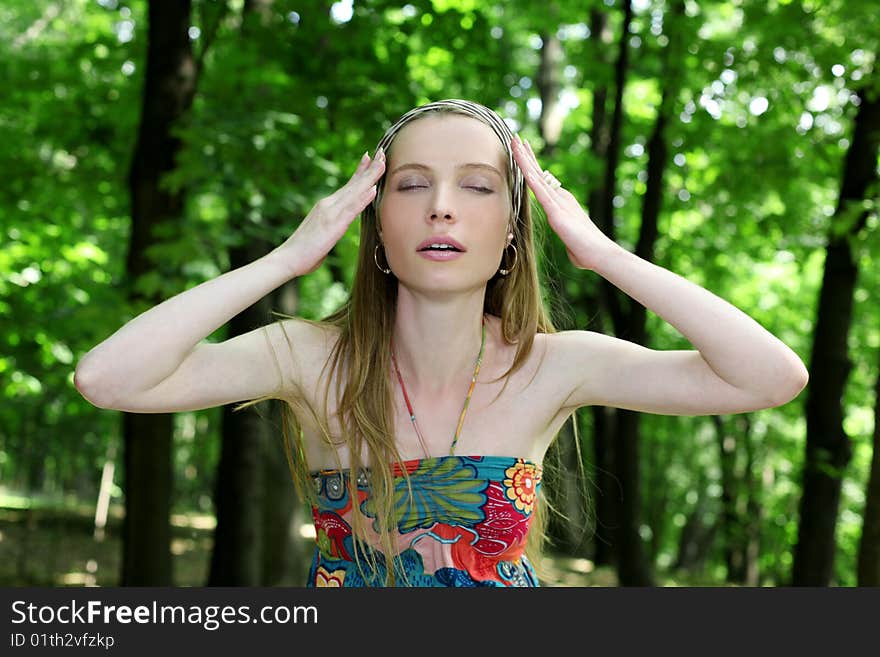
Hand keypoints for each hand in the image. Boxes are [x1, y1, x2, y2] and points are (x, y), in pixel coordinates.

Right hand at [273, 147, 385, 276]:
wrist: (288, 257)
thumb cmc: (304, 251)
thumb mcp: (322, 234)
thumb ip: (331, 227)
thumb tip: (337, 228)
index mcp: (326, 206)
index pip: (347, 186)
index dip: (360, 172)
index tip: (370, 158)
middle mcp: (328, 204)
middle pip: (353, 184)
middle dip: (369, 168)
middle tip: (382, 153)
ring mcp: (330, 212)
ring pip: (354, 191)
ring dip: (370, 177)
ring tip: (382, 164)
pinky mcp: (333, 225)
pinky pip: (351, 209)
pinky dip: (362, 198)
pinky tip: (373, 189)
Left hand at [511, 136, 615, 270]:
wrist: (600, 255)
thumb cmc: (586, 253)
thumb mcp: (570, 241)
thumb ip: (567, 236)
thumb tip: (570, 243)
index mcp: (561, 204)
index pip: (542, 181)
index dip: (531, 165)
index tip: (522, 151)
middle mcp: (560, 199)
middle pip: (538, 173)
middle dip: (526, 155)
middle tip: (516, 138)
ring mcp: (558, 203)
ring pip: (537, 177)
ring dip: (525, 160)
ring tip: (515, 142)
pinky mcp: (556, 212)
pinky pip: (541, 192)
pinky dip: (531, 178)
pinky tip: (523, 166)